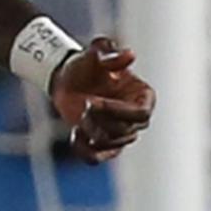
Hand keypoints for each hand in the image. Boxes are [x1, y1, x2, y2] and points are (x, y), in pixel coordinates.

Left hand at [50, 36, 154, 163]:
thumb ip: (110, 53)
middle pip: (125, 131)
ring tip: (80, 115)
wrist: (68, 80)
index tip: (93, 102)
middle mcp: (135, 117)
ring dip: (91, 131)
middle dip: (101, 120)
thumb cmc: (87, 65)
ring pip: (111, 144)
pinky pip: (96, 158)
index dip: (117, 111)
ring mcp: (120, 133)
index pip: (141, 114)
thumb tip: (129, 55)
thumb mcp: (96, 52)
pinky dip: (84, 151)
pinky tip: (75, 133)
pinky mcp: (102, 144)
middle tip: (84, 103)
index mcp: (142, 95)